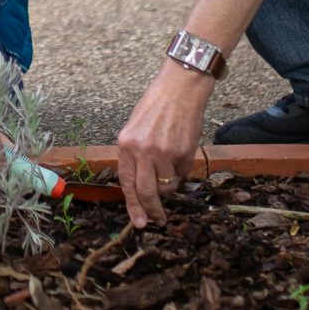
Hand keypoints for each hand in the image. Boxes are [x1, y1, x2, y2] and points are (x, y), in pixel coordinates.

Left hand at [115, 61, 213, 226]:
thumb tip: (141, 183)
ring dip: (171, 185)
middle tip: (157, 221)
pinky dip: (182, 169)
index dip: (132, 205)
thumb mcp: (135, 127)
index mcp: (126, 144)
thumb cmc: (157, 105)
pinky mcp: (183, 151)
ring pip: (167, 185)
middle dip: (151, 210)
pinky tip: (182, 151)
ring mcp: (163, 151)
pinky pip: (183, 172)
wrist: (180, 87)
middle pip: (145, 191)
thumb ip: (135, 154)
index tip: (138, 221)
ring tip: (173, 168)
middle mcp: (142, 150)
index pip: (126, 182)